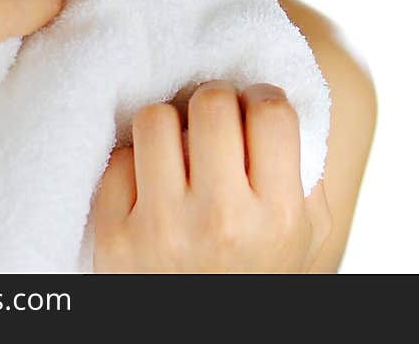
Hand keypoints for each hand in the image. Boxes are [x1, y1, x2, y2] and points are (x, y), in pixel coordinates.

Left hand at [92, 80, 332, 272]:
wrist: (203, 343)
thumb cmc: (256, 275)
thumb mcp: (303, 238)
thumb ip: (304, 175)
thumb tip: (282, 103)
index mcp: (278, 217)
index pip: (272, 112)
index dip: (263, 99)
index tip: (253, 111)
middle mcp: (220, 221)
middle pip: (211, 103)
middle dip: (214, 104)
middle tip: (213, 124)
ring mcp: (162, 230)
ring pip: (155, 119)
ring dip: (168, 128)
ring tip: (178, 151)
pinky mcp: (114, 239)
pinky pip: (118, 160)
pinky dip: (134, 167)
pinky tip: (149, 189)